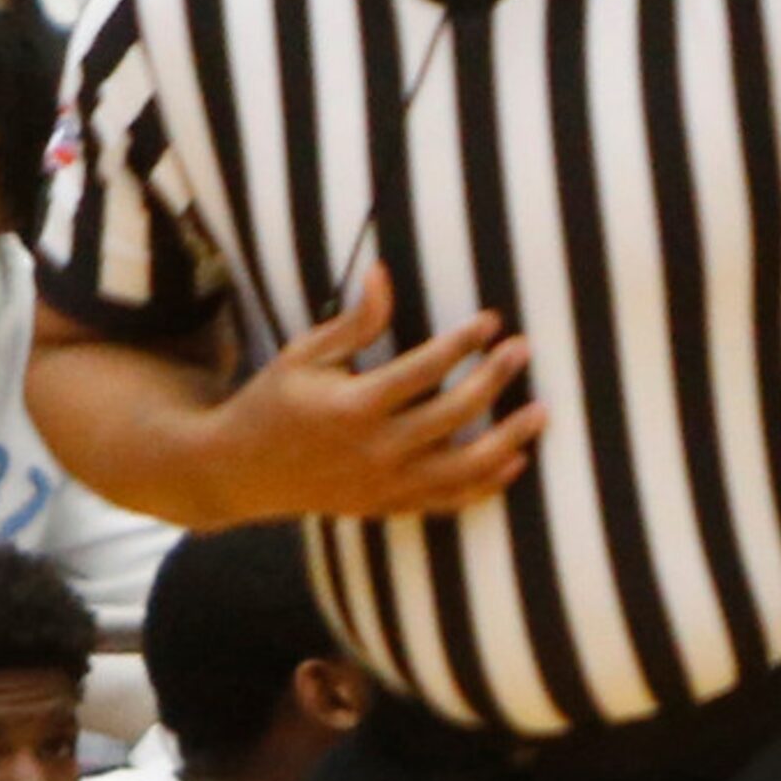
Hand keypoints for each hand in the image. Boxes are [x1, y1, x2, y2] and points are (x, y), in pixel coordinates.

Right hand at [207, 263, 547, 521]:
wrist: (238, 474)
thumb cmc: (274, 402)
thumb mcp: (304, 356)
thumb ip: (353, 323)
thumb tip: (384, 274)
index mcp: (351, 406)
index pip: (424, 369)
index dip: (463, 342)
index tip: (492, 321)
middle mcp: (373, 449)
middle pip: (454, 413)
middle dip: (494, 378)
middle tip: (523, 349)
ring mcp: (384, 485)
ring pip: (463, 468)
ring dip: (509, 440)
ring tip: (542, 412)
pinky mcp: (388, 507)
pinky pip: (448, 501)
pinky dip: (486, 485)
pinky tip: (516, 461)